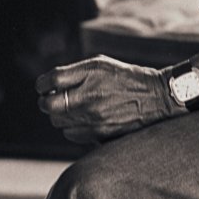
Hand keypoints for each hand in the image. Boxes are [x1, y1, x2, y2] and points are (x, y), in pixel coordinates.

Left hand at [35, 55, 177, 143]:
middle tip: (50, 99)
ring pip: (58, 121)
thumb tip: (48, 85)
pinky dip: (71, 127)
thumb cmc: (124, 77)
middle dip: (45, 102)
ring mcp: (94, 117)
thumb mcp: (100, 64)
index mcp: (90, 73)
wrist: (155, 98)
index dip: (42, 84)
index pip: (51, 80)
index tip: (43, 86)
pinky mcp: (99, 133)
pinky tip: (82, 119)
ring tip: (70, 108)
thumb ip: (74, 72)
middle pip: (49, 105)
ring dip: (59, 115)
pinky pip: (71, 134)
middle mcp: (91, 95)